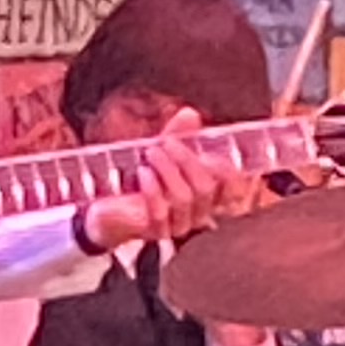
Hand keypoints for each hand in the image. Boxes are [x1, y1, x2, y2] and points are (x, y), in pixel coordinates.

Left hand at [81, 107, 266, 253]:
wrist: (110, 210)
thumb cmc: (143, 181)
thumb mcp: (161, 154)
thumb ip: (177, 136)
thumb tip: (190, 113)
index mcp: (207, 194)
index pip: (233, 190)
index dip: (234, 175)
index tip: (216, 153)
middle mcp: (199, 212)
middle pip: (206, 188)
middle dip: (187, 160)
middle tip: (167, 142)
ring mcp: (180, 225)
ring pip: (184, 198)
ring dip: (168, 170)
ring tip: (151, 152)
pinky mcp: (157, 232)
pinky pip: (160, 212)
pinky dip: (153, 189)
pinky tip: (143, 173)